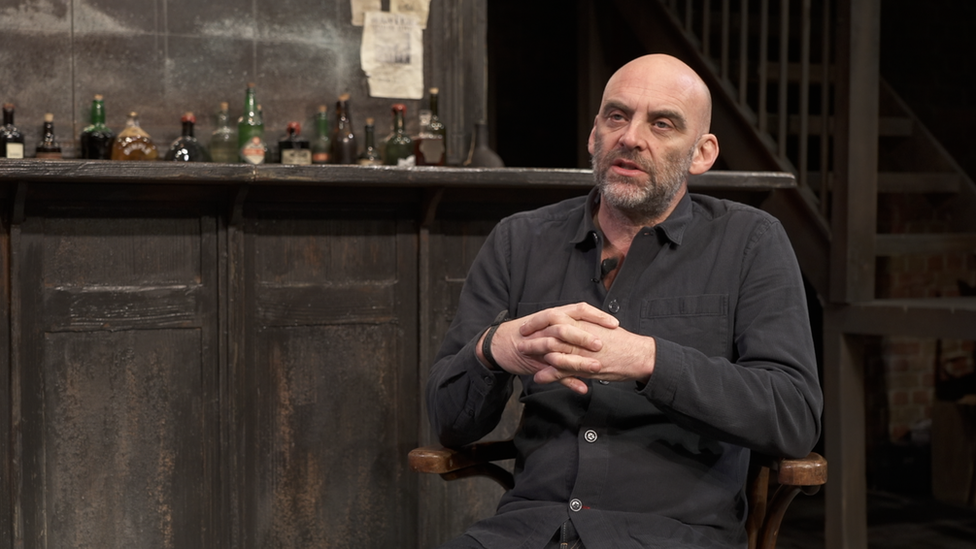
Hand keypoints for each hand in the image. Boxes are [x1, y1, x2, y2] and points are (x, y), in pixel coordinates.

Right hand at [478, 303, 618, 390]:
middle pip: (567, 327)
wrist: (499, 344)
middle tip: (601, 345)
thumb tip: (597, 330)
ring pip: (560, 351)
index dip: (597, 316)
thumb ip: (571, 326)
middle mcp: (547, 327)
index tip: (614, 323)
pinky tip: (582, 388)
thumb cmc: (528, 333)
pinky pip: (553, 373)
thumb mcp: (550, 324)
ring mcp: (540, 345)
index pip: (579, 310)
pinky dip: (568, 381)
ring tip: (596, 368)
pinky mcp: (536, 362)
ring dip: (579, 361)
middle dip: (584, 337)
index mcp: (555, 315)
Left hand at [518, 316, 656, 393]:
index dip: (539, 320)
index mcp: (584, 322)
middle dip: (533, 333)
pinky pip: (562, 371)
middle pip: (549, 331)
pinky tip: (538, 377)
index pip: (556, 317)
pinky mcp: (584, 367)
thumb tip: (575, 324)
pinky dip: (548, 375)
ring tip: (522, 354)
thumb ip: (586, 327)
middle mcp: (580, 334)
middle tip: (520, 336)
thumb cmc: (623, 342)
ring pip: (552, 350)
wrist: (638, 355)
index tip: (528, 323)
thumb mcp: (601, 329)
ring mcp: (581, 351)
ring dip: (536, 353)